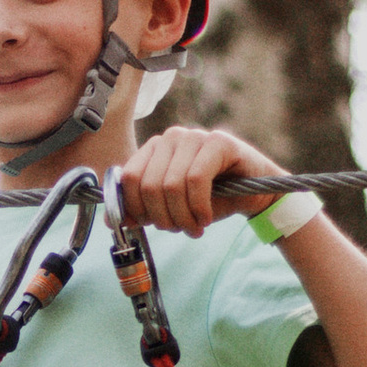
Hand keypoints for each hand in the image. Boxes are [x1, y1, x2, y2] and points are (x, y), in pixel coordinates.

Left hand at [118, 126, 286, 239]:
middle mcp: (171, 138)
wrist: (254, 194)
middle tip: (179, 230)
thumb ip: (142, 210)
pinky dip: (198, 207)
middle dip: (163, 217)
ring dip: (182, 216)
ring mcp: (194, 136)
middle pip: (150, 185)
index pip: (129, 177)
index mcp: (154, 149)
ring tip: (195, 227)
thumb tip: (112, 222)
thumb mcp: (170, 208)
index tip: (150, 226)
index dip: (135, 208)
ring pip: (172, 185)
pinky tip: (205, 217)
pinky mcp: (218, 142)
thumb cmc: (212, 199)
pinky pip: (196, 179)